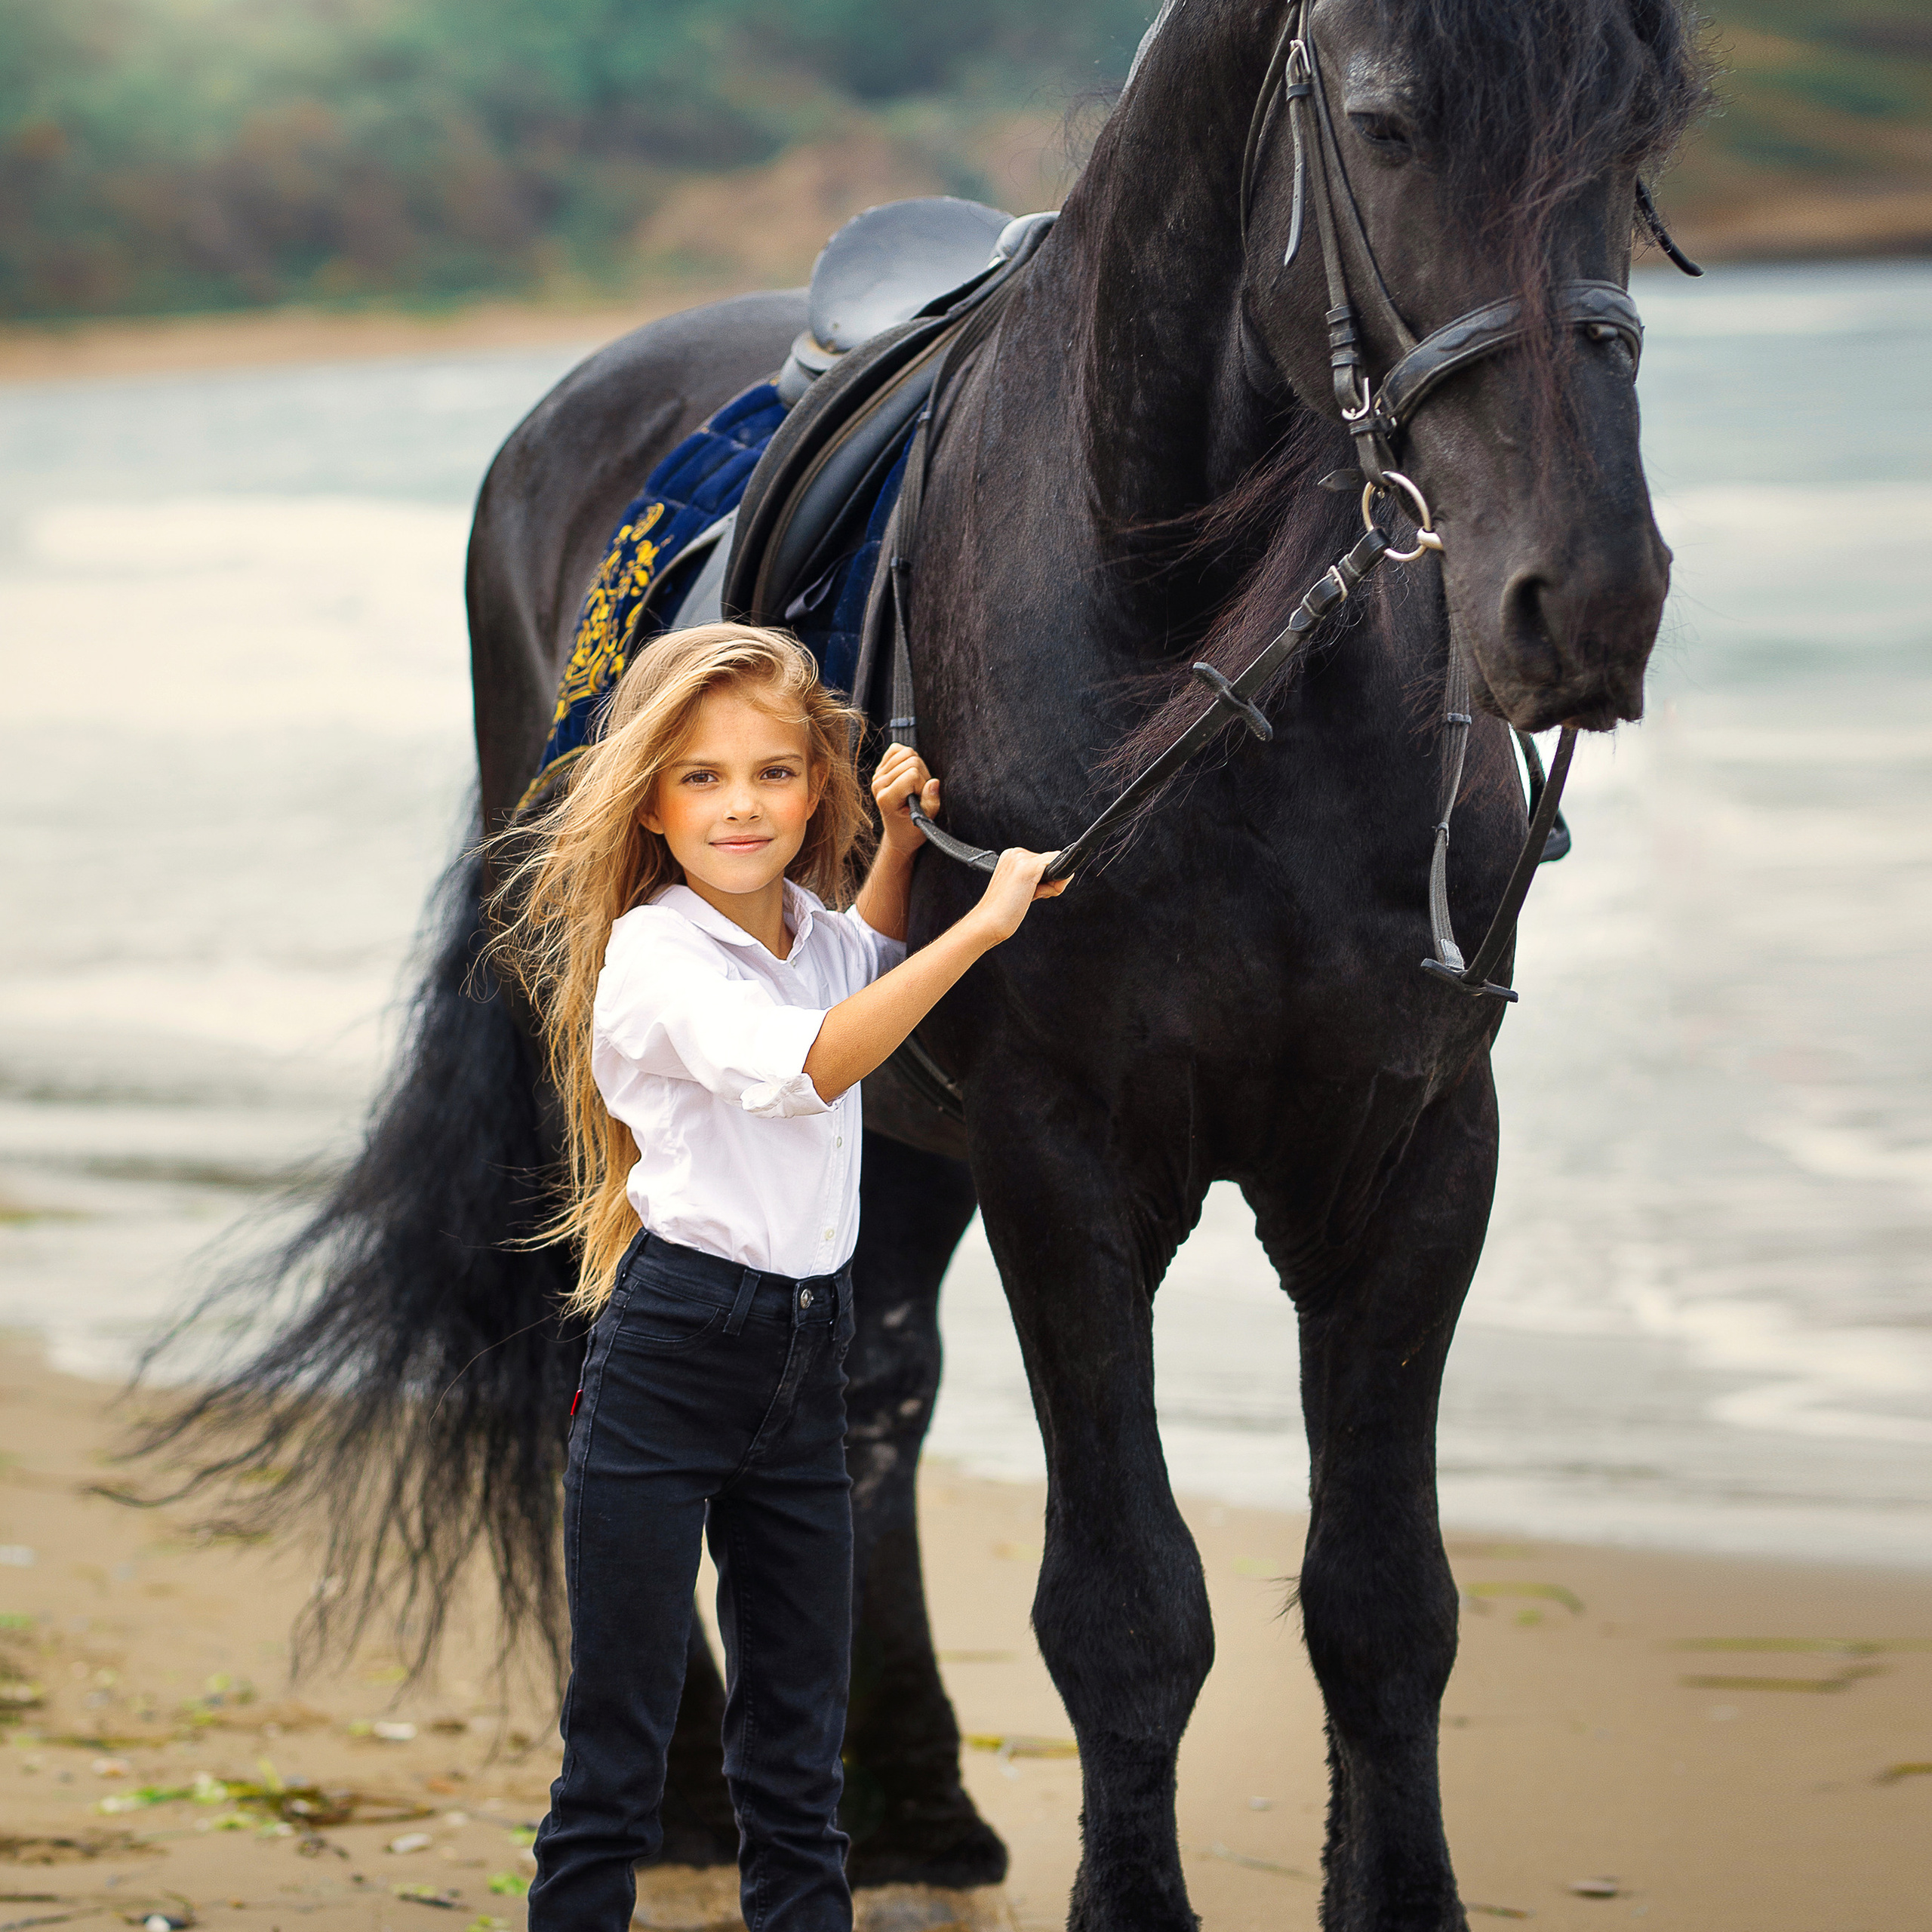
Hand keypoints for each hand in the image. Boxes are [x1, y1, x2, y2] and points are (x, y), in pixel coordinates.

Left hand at [873, 744, 939, 859]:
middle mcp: (878, 785)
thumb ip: (931, 802)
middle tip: (919, 792)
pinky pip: (897, 749)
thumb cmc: (911, 829)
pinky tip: (908, 773)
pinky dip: (907, 757)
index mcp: (886, 798)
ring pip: (906, 752)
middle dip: (922, 775)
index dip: (923, 784)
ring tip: (915, 785)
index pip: (912, 774)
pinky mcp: (880, 768)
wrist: (899, 832)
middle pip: (911, 760)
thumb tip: (934, 783)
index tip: (920, 799)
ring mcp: (877, 775)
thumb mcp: (925, 821)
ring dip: (917, 766)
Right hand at [968, 847, 1067, 945]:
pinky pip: (1058, 868)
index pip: (1044, 861)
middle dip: (1048, 883)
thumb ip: (1040, 878)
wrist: (987, 923)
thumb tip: (1066, 874)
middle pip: (1052, 862)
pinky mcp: (1028, 868)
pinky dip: (1054, 886)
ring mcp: (1021, 859)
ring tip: (1025, 897)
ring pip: (1057, 865)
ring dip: (1049, 887)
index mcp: (1012, 857)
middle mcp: (1016, 853)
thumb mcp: (1023, 888)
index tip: (1027, 894)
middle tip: (1025, 897)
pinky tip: (1033, 895)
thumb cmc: (1004, 911)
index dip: (1044, 881)